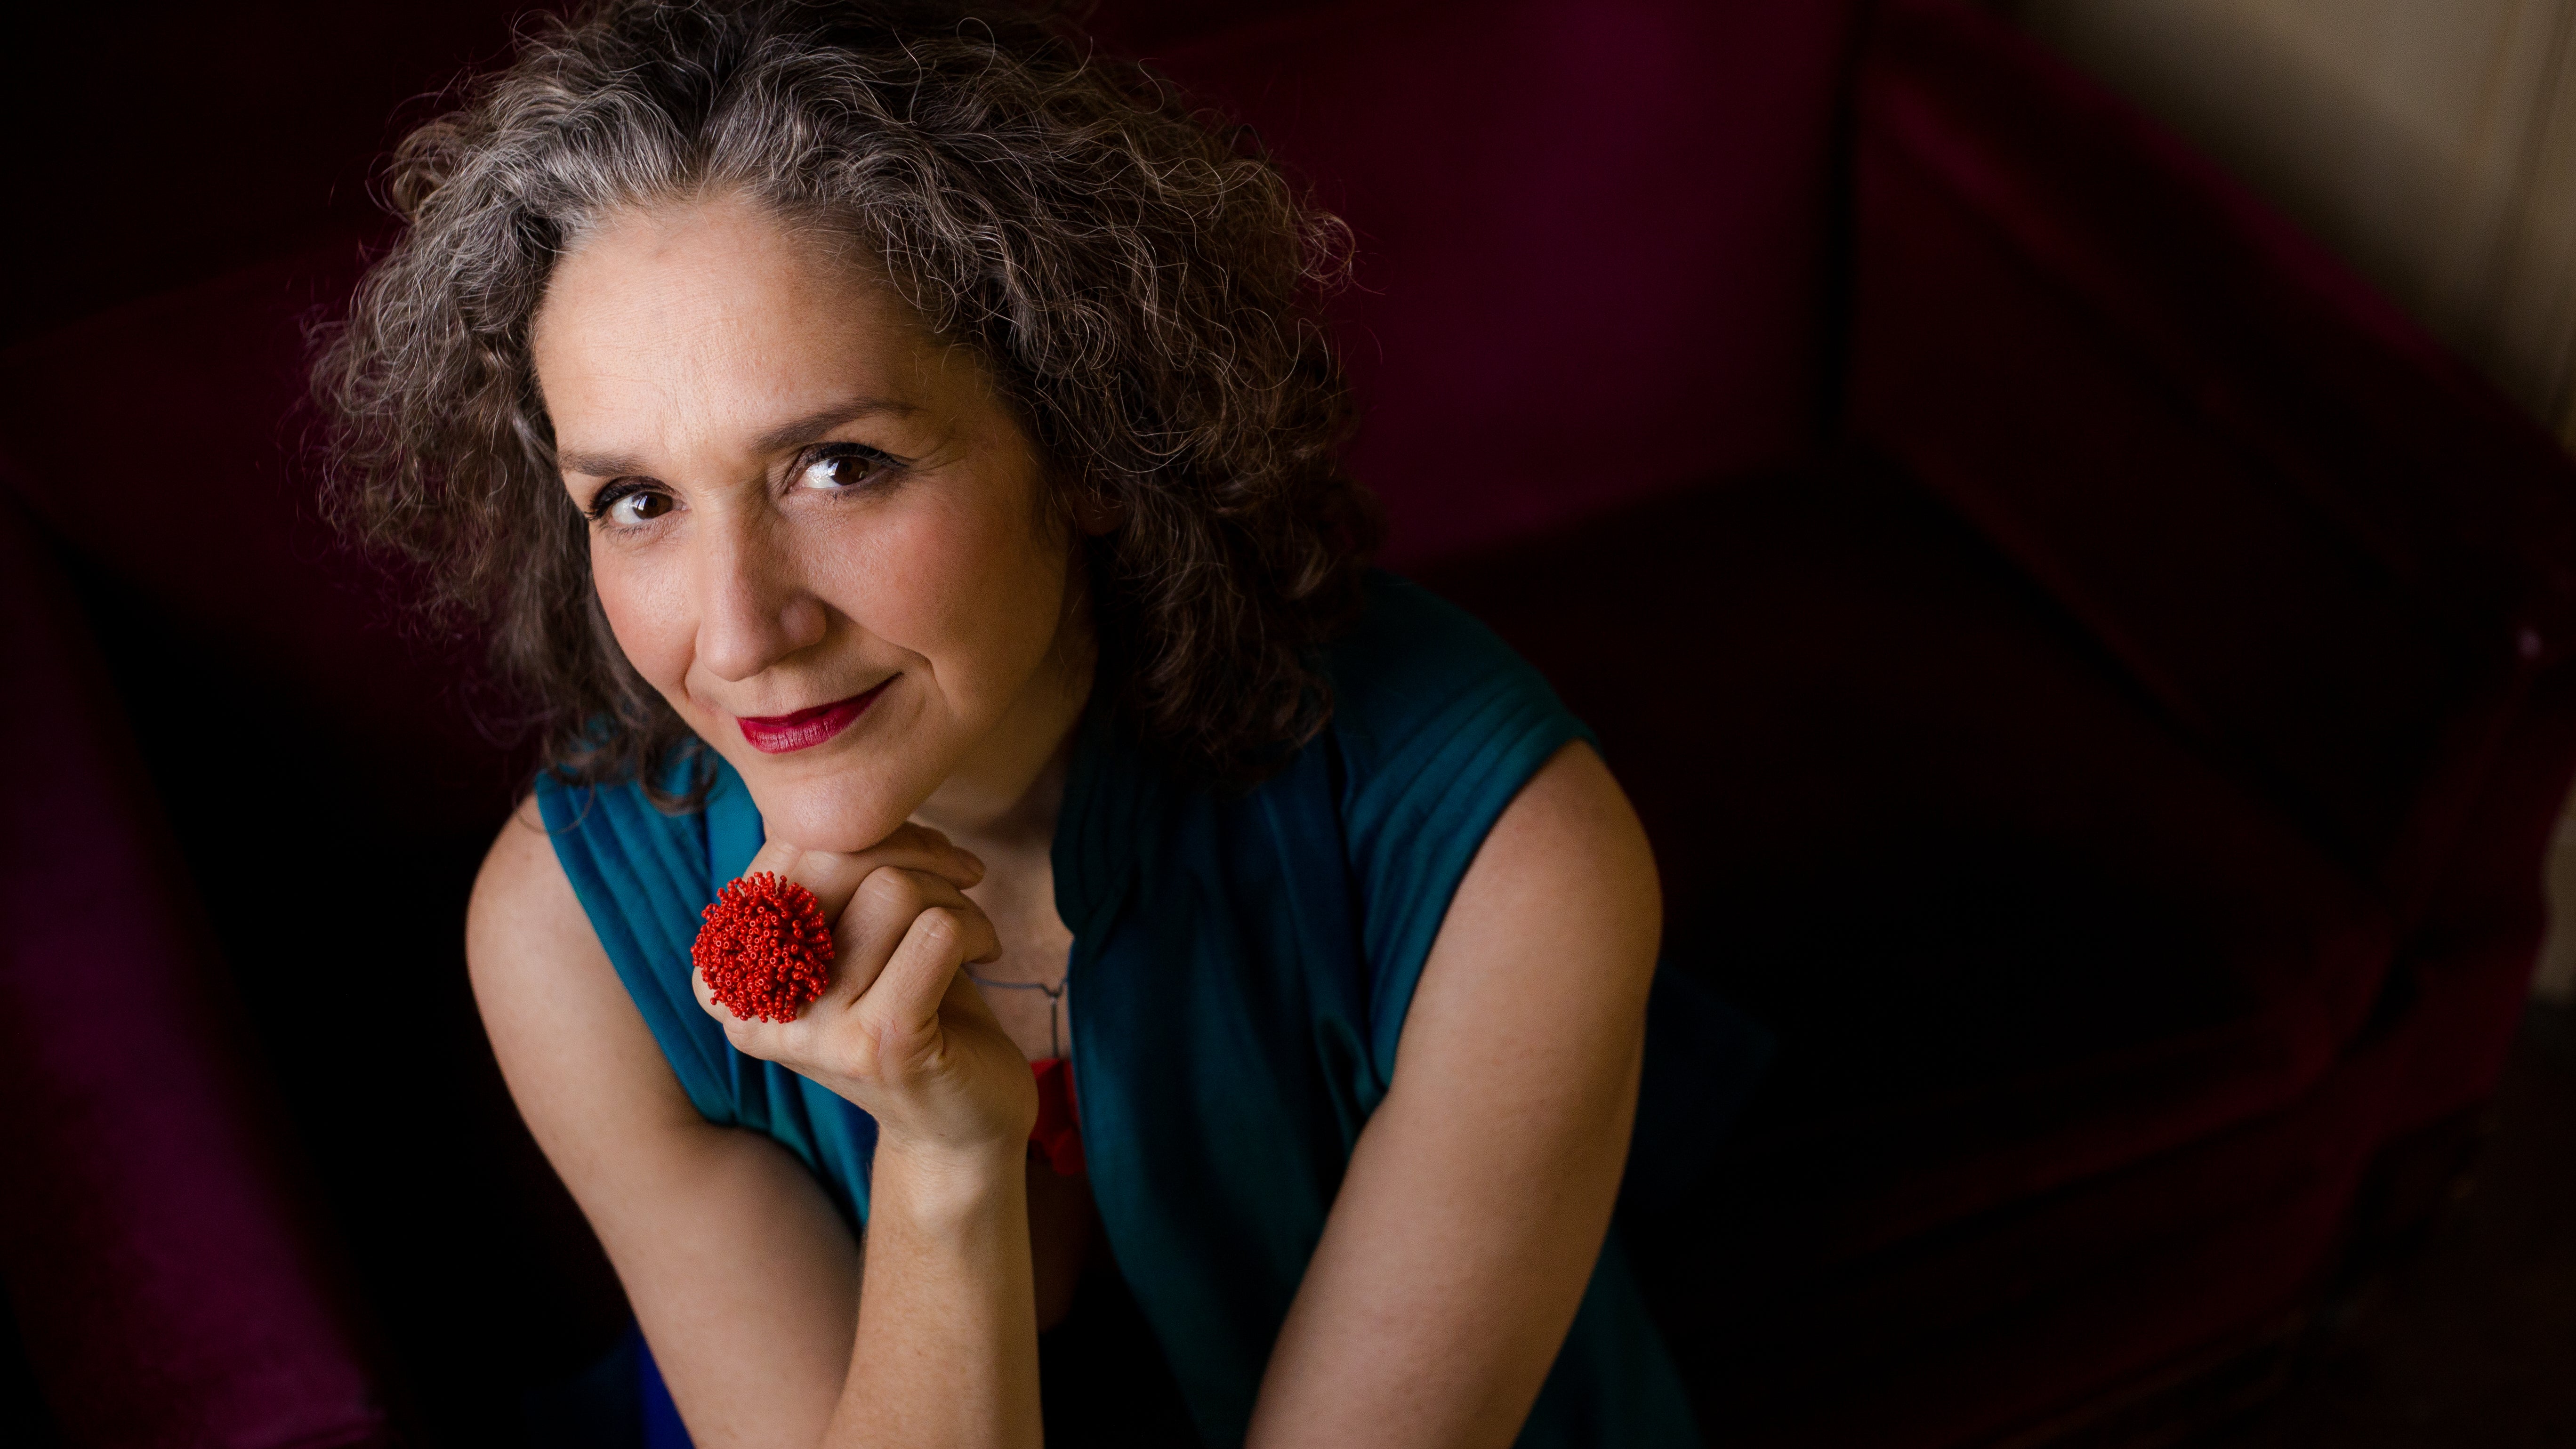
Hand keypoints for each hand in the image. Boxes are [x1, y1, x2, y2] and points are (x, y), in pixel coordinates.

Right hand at [694, 824, 1036, 1165]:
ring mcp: (813, 1032)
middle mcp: (749, 1004)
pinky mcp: (879, 1047)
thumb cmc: (907, 1006)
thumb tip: (851, 790)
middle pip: (837, 858)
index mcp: (724, 971)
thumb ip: (830, 871)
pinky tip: (985, 955)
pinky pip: (936, 932)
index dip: (867, 829)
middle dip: (916, 852)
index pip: (790, 847)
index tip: (922, 849)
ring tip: (971, 933)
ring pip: (894, 889)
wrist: (954, 1123)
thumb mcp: (852, 934)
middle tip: (963, 876)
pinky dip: (974, 928)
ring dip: (955, 899)